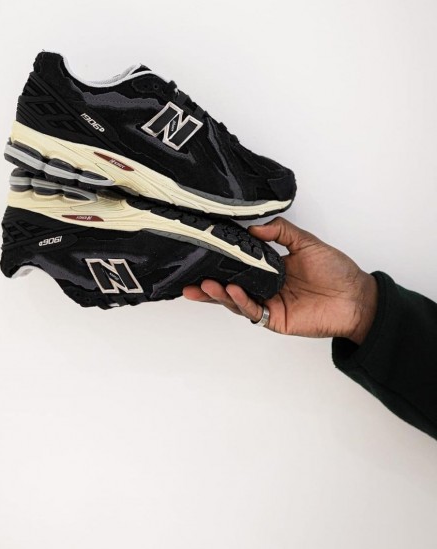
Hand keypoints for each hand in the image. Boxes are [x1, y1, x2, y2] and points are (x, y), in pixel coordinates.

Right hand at [183, 218, 377, 344]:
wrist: (358, 297)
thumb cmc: (337, 271)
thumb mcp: (306, 242)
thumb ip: (280, 232)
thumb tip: (253, 228)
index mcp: (271, 268)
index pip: (238, 264)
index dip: (220, 261)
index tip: (202, 253)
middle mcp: (266, 287)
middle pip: (230, 286)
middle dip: (208, 285)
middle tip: (189, 279)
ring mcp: (269, 304)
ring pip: (236, 301)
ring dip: (218, 293)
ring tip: (204, 284)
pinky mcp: (275, 319)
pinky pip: (253, 310)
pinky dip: (240, 301)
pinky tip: (231, 290)